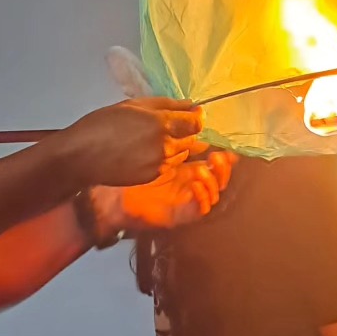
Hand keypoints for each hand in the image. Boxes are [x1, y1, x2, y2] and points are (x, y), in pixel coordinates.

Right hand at [60, 97, 202, 187]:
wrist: (81, 157)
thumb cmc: (101, 125)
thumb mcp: (132, 105)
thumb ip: (165, 104)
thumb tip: (190, 105)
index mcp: (161, 123)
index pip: (196, 122)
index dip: (196, 116)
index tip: (191, 113)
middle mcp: (165, 146)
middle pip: (191, 139)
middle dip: (184, 131)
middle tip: (165, 125)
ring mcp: (160, 164)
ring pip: (181, 153)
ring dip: (175, 145)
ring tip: (152, 139)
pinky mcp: (152, 177)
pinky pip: (168, 165)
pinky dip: (163, 158)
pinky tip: (144, 152)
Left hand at [94, 149, 236, 231]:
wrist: (109, 196)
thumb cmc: (127, 170)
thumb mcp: (152, 149)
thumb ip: (171, 137)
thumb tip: (189, 120)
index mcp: (185, 171)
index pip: (212, 165)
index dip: (223, 158)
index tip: (226, 147)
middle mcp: (189, 186)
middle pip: (218, 179)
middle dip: (223, 168)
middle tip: (219, 156)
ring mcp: (185, 201)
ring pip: (214, 194)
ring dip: (214, 180)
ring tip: (204, 169)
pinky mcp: (180, 215)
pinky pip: (201, 210)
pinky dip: (203, 197)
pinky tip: (196, 184)